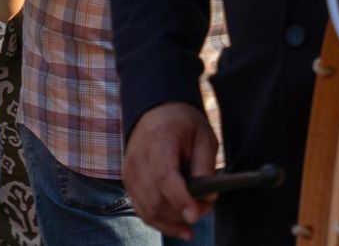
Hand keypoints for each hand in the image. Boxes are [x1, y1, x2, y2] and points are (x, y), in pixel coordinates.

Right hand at [122, 102, 217, 239]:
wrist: (156, 110)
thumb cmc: (182, 122)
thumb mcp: (203, 135)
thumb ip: (205, 165)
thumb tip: (209, 196)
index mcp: (158, 141)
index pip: (164, 176)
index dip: (179, 199)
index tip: (195, 215)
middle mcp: (138, 159)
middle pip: (154, 199)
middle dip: (181, 213)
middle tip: (206, 211)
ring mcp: (130, 173)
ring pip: (147, 210)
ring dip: (172, 223)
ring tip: (193, 223)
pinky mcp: (129, 183)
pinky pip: (142, 210)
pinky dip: (160, 222)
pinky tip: (179, 228)